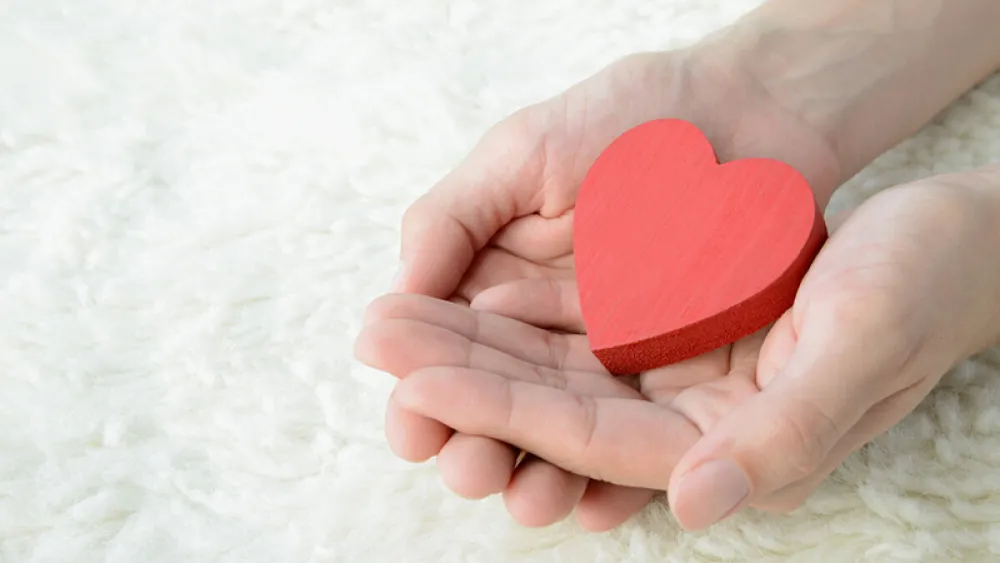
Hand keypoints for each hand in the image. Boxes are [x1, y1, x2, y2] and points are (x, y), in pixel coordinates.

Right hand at [375, 47, 843, 529]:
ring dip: (536, 471)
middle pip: (502, 399)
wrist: (755, 111)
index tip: (409, 422)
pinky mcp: (679, 374)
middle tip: (462, 465)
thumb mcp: (524, 152)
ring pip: (565, 429)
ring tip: (521, 495)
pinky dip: (615, 474)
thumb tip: (395, 296)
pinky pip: (642, 431)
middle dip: (474, 440)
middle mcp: (550, 326)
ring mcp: (615, 356)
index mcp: (500, 275)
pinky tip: (590, 504)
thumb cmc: (632, 116)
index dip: (426, 384)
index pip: (450, 344)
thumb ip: (454, 218)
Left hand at [386, 168, 999, 529]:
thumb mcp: (864, 348)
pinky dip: (522, 320)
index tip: (415, 385)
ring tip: (393, 320)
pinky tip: (465, 302)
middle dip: (458, 377)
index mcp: (728, 445)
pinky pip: (583, 335)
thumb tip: (689, 502)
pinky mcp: (677, 336)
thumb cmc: (921, 287)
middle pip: (550, 407)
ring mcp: (680, 379)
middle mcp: (691, 423)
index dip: (496, 410)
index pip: (586, 438)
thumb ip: (783, 437)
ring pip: (555, 370)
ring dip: (472, 347)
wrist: (950, 245)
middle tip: (374, 340)